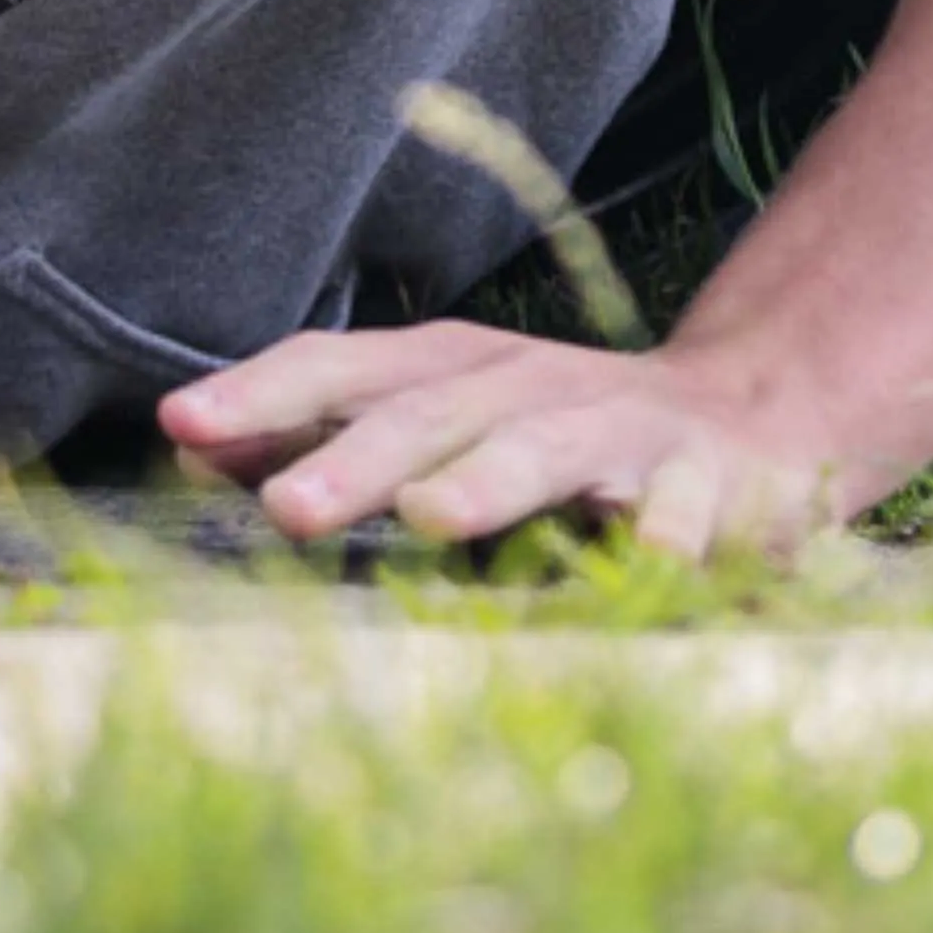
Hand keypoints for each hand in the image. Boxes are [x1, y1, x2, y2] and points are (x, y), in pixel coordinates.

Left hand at [159, 317, 854, 562]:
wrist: (751, 423)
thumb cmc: (556, 434)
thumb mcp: (438, 417)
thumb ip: (321, 432)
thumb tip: (187, 441)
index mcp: (452, 371)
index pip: (342, 370)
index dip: (264, 395)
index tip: (181, 426)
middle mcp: (524, 387)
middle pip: (427, 416)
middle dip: (354, 460)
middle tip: (284, 509)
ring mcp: (616, 433)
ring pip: (544, 452)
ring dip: (488, 481)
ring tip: (432, 515)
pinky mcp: (705, 487)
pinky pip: (683, 517)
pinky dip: (666, 537)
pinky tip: (648, 561)